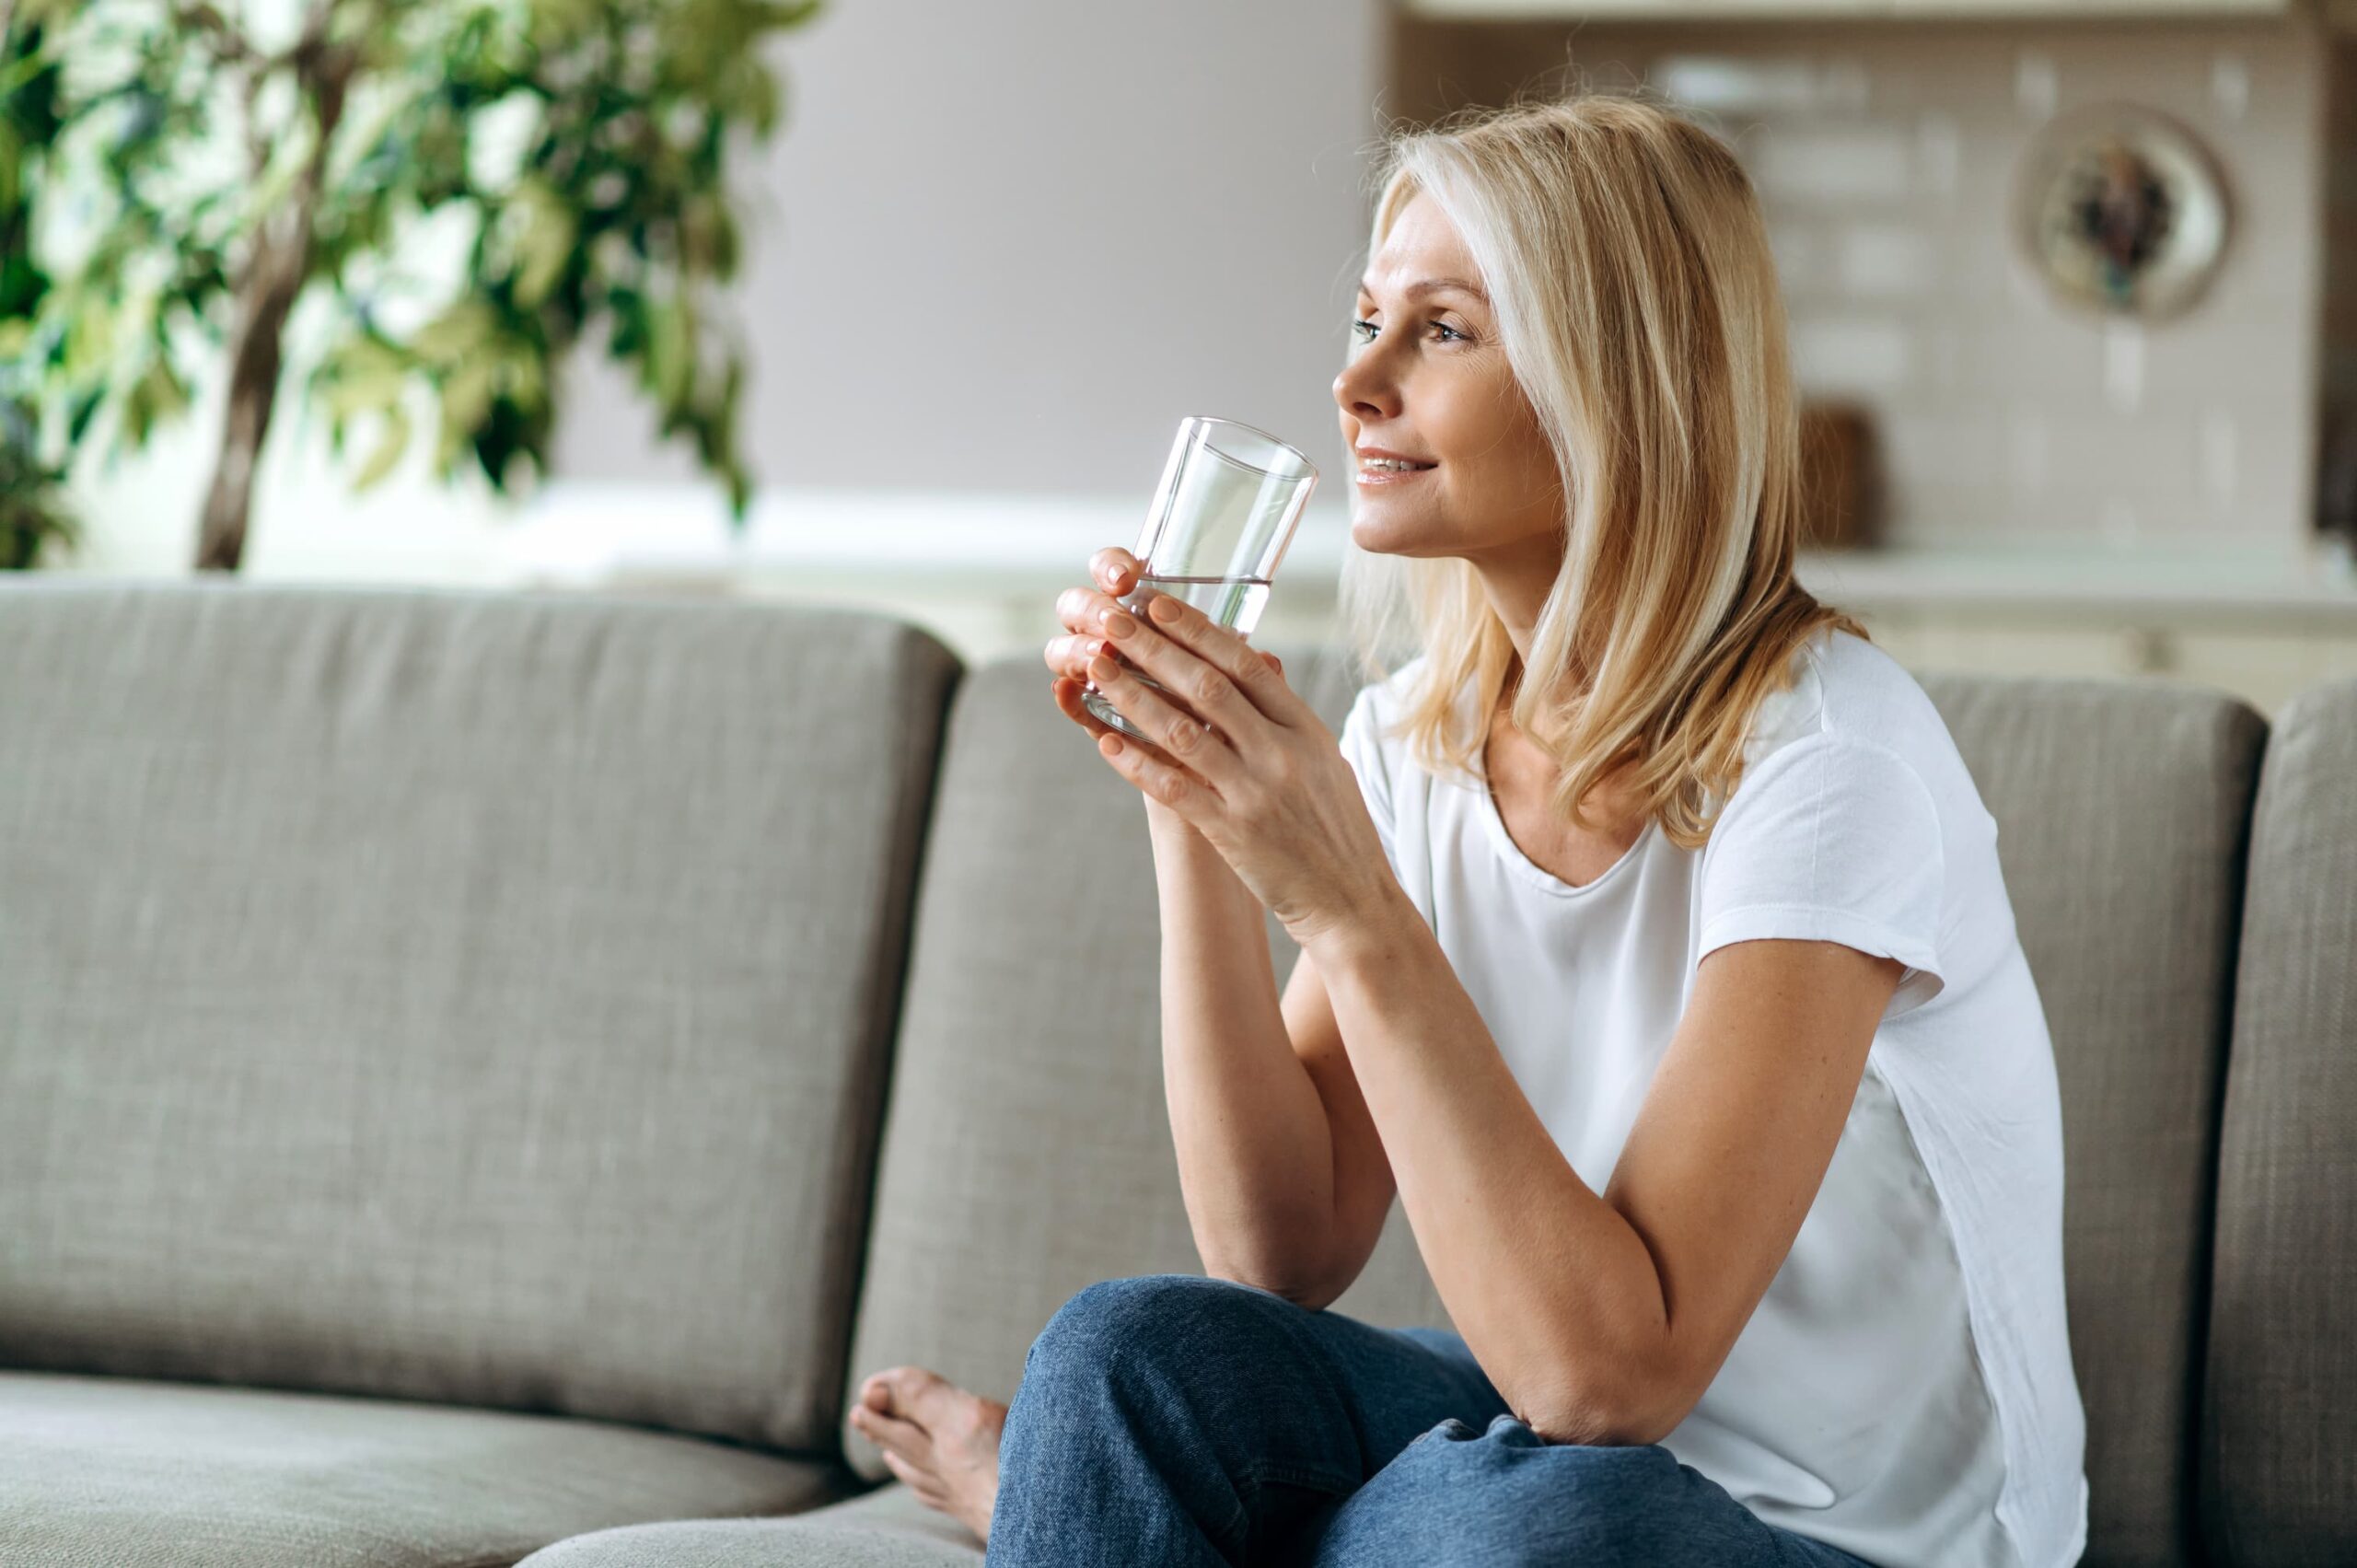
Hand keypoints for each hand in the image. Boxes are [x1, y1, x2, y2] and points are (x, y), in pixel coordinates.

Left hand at [1043, 554, 1394, 945]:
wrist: (1354, 902)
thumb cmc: (1339, 833)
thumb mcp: (1328, 763)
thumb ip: (1290, 717)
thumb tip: (1261, 665)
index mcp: (1307, 729)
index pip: (1248, 664)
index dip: (1199, 630)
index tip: (1160, 603)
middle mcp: (1282, 753)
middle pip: (1209, 686)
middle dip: (1155, 648)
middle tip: (1114, 620)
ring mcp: (1256, 792)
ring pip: (1183, 731)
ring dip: (1135, 696)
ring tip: (1098, 669)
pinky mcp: (1232, 833)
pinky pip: (1175, 788)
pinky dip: (1137, 763)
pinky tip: (1105, 742)